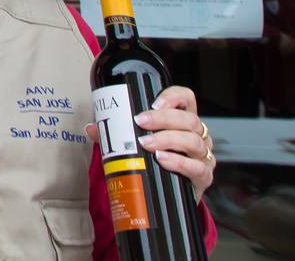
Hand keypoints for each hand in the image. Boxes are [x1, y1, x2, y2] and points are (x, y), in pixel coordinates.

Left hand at [87, 85, 215, 201]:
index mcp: (183, 122)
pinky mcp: (203, 177)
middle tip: (140, 122)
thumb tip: (92, 128)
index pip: (186, 99)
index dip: (174, 96)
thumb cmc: (153, 164)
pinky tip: (163, 160)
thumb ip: (116, 136)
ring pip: (193, 141)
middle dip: (163, 119)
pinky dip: (178, 162)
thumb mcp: (136, 146)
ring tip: (147, 144)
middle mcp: (198, 136)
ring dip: (168, 140)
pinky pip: (196, 167)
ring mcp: (203, 156)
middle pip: (189, 119)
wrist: (165, 198)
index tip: (153, 102)